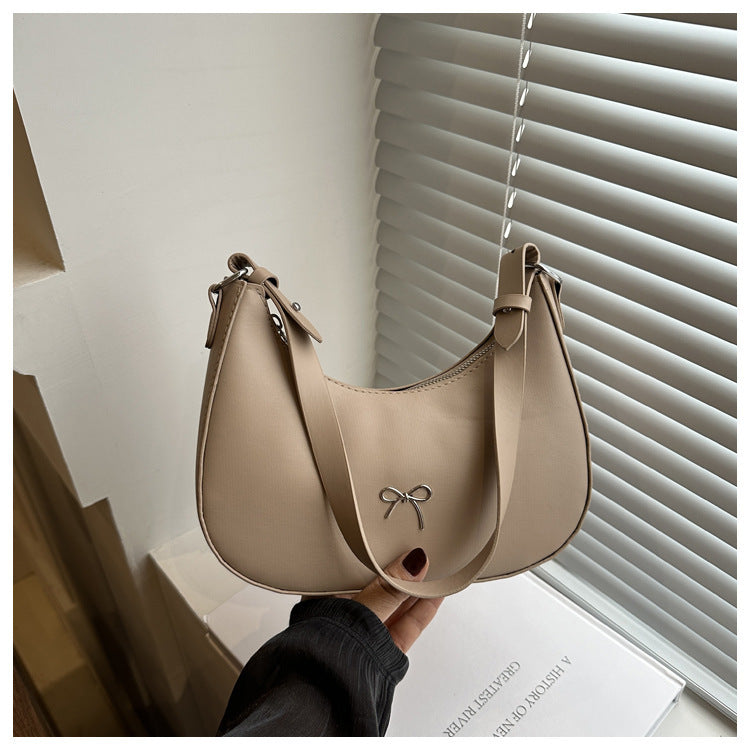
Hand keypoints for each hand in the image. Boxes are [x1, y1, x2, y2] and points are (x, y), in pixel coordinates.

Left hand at [304, 548, 443, 652]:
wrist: (329, 690)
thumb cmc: (329, 645)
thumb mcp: (362, 607)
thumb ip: (390, 587)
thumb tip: (413, 562)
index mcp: (328, 596)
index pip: (357, 568)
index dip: (378, 555)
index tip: (399, 543)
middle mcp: (347, 613)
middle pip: (380, 587)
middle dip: (401, 572)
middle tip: (422, 552)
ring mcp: (367, 631)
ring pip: (397, 605)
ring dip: (417, 589)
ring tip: (436, 569)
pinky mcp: (386, 648)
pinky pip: (407, 624)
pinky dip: (423, 609)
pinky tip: (436, 594)